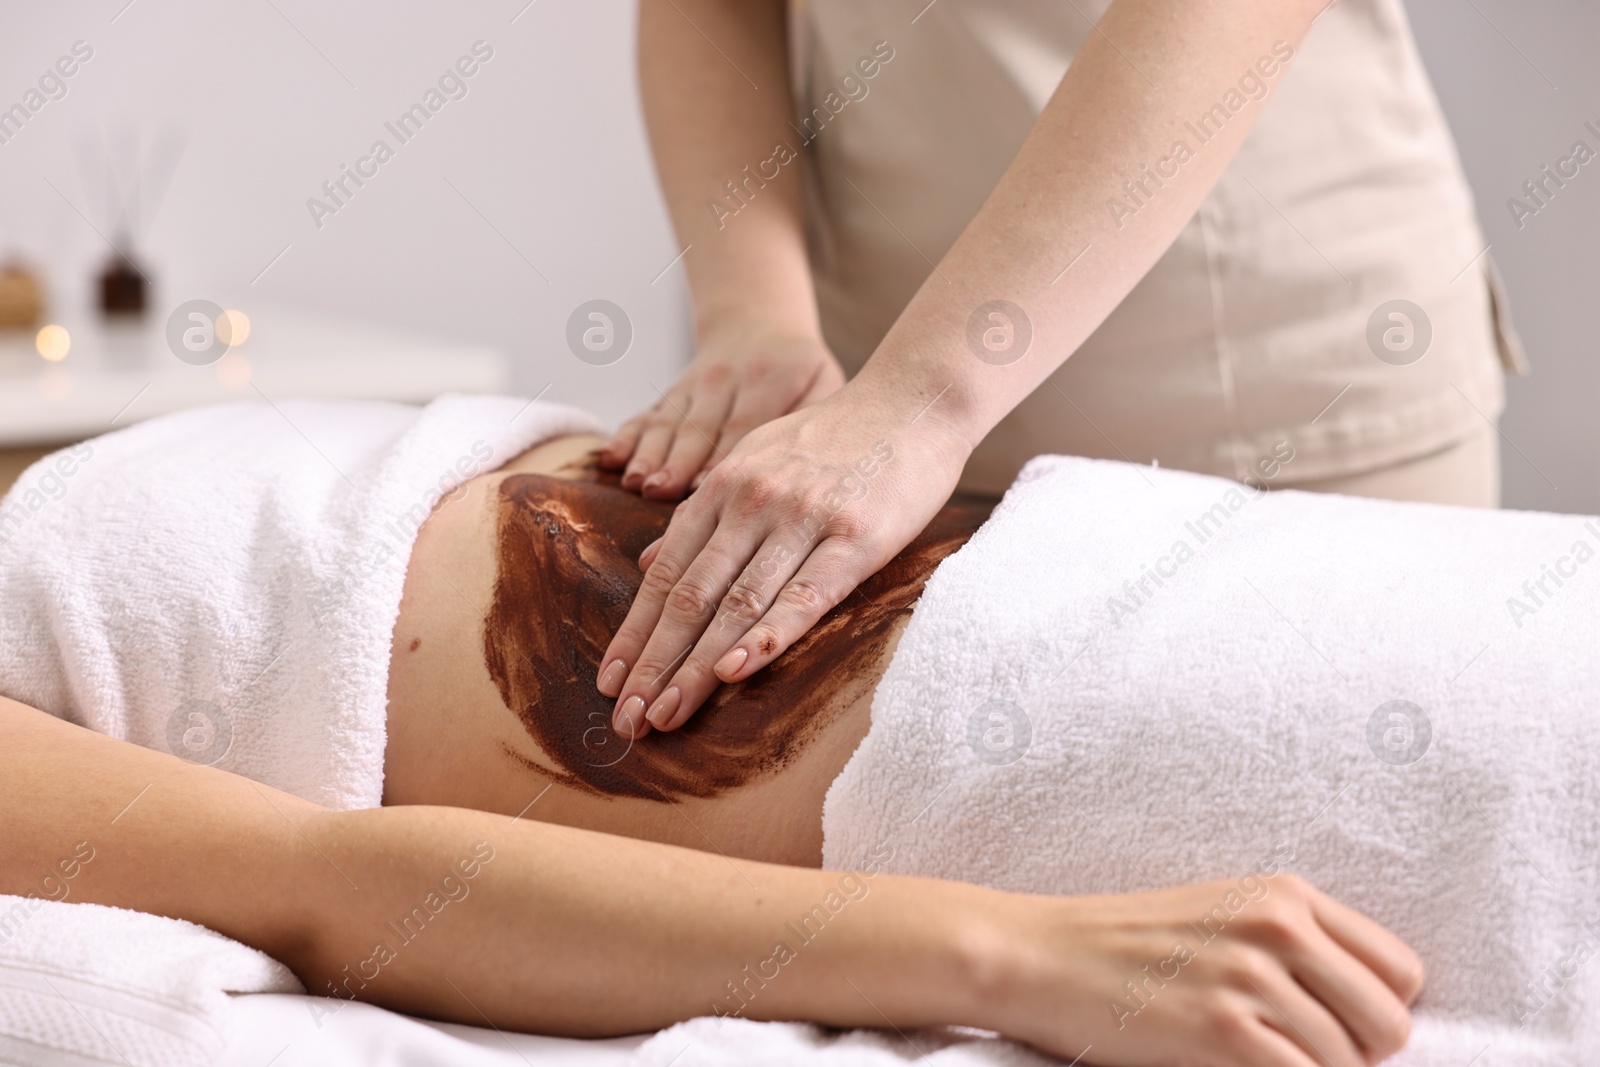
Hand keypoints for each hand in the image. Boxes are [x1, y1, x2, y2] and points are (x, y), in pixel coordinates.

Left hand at [596, 384, 969, 737]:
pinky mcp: (856, 536)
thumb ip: (707, 512)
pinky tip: (734, 671)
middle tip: (626, 718)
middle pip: (689, 596)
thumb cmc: (836, 437)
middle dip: (653, 664)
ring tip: (664, 715)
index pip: (665, 575)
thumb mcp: (755, 458)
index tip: (609, 682)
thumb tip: (654, 560)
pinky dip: (766, 636)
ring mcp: (803, 518)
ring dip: (695, 666)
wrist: (914, 398)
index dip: (634, 633)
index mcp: (723, 488)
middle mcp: (752, 502)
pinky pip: (805, 595)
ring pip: (737, 604)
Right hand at [599, 328, 844, 499]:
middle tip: (660, 491)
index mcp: (769, 379)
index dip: (720, 457)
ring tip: (635, 481)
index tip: (704, 488)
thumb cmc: (800, 369)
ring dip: (649, 454)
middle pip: (699, 427)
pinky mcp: (671, 393)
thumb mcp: (823, 381)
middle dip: (677, 461)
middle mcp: (725, 380)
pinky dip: (626, 437)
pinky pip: (646, 415)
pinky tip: (610, 460)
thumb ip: (815, 416)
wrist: (757, 321)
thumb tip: (806, 465)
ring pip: (668, 423)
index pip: (743, 425)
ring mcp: (692, 386)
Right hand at [989, 874, 1423, 1065]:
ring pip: (1346, 1065)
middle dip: (1355, 1055)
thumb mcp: (1224, 915)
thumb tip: (1372, 1015)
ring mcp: (1251, 978)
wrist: (1041, 956)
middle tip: (1290, 1054)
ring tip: (1248, 1059)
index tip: (1331, 1026)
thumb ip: (1299, 945)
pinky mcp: (1222, 1030)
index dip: (1374, 1012)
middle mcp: (1279, 927)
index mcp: (1286, 895)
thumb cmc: (1130, 946)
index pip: (1401, 970)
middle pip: (1388, 1024)